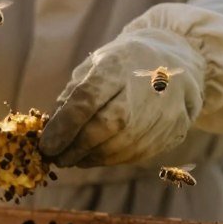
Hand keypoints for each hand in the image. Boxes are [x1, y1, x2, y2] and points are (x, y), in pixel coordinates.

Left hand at [39, 29, 203, 167]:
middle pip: (105, 127)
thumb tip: (53, 129)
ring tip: (73, 158)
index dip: (63, 127)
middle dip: (75, 148)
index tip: (45, 145)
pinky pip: (137, 154)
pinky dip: (111, 159)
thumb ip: (73, 94)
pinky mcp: (174, 131)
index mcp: (119, 65)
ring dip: (91, 158)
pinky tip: (97, 156)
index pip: (87, 99)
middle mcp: (146, 89)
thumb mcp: (96, 64)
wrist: (176, 64)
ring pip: (120, 147)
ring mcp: (165, 112)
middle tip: (56, 158)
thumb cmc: (124, 65)